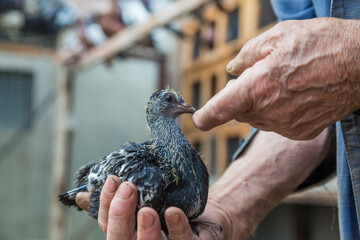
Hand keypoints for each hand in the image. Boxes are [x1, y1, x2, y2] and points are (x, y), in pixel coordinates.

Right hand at [76, 176, 227, 239]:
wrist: (209, 216)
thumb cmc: (170, 207)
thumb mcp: (142, 199)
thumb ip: (117, 199)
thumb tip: (80, 195)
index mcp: (130, 234)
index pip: (108, 226)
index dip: (106, 206)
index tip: (112, 180)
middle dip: (121, 217)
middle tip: (128, 188)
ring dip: (147, 232)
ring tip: (147, 210)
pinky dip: (178, 228)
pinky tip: (173, 212)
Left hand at [193, 18, 359, 139]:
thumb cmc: (322, 45)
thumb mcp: (278, 36)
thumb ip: (247, 55)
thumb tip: (232, 70)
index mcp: (258, 86)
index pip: (219, 109)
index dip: (205, 116)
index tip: (198, 119)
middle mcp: (269, 111)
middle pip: (238, 111)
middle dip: (240, 97)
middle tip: (258, 78)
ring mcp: (285, 125)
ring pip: (256, 118)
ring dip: (259, 104)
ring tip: (282, 83)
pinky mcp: (299, 132)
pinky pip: (275, 124)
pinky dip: (277, 112)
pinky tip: (293, 96)